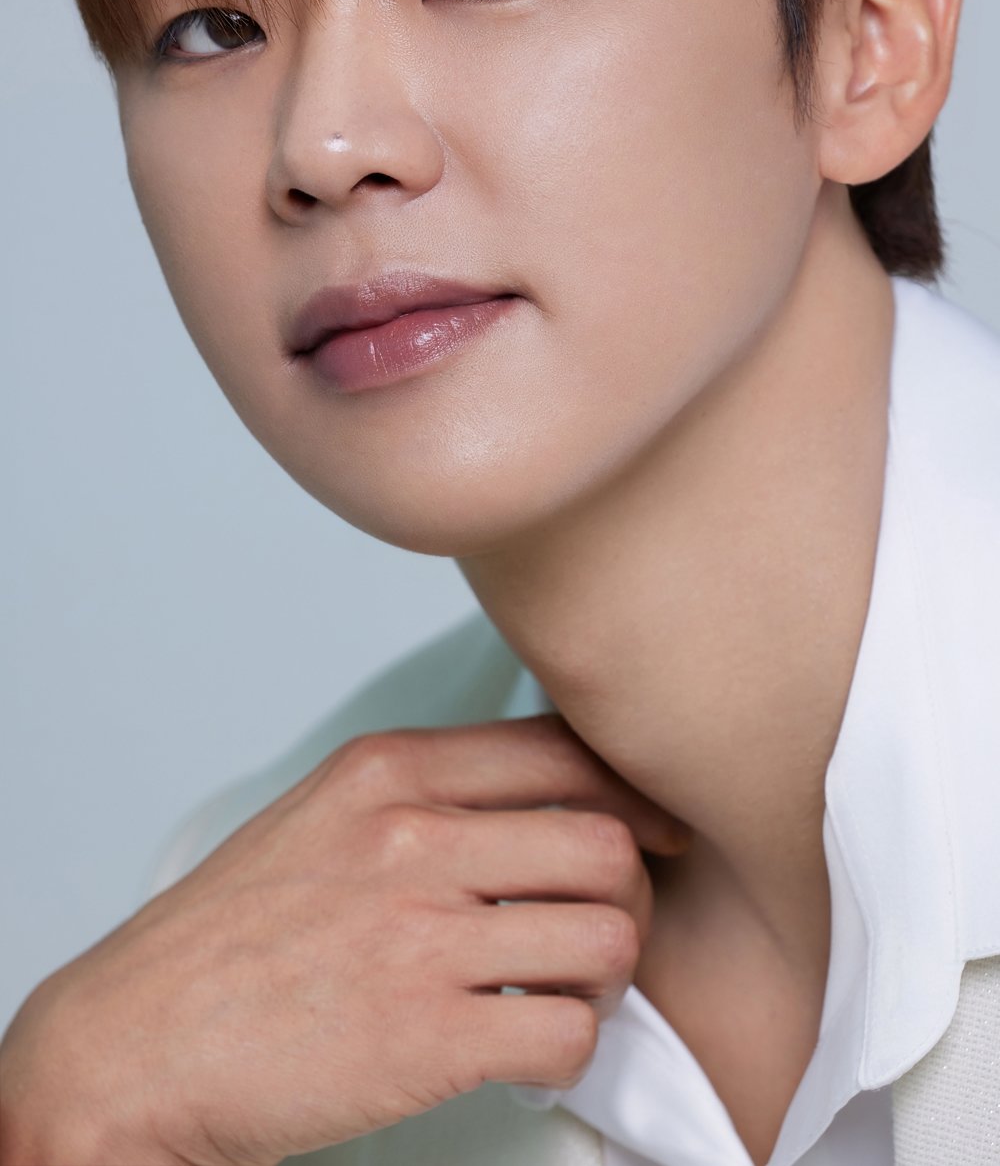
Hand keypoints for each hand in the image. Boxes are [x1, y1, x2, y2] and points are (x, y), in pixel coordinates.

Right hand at [0, 712, 689, 1165]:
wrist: (132, 1042)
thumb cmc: (228, 936)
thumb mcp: (321, 816)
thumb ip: (424, 795)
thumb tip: (540, 800)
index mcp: (388, 770)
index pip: (562, 750)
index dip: (634, 794)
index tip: (656, 829)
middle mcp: (412, 837)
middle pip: (606, 842)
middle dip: (631, 893)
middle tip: (605, 929)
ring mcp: (420, 934)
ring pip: (608, 935)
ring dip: (609, 976)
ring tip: (568, 993)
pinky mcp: (427, 1036)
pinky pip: (567, 1031)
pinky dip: (568, 1047)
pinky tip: (526, 1048)